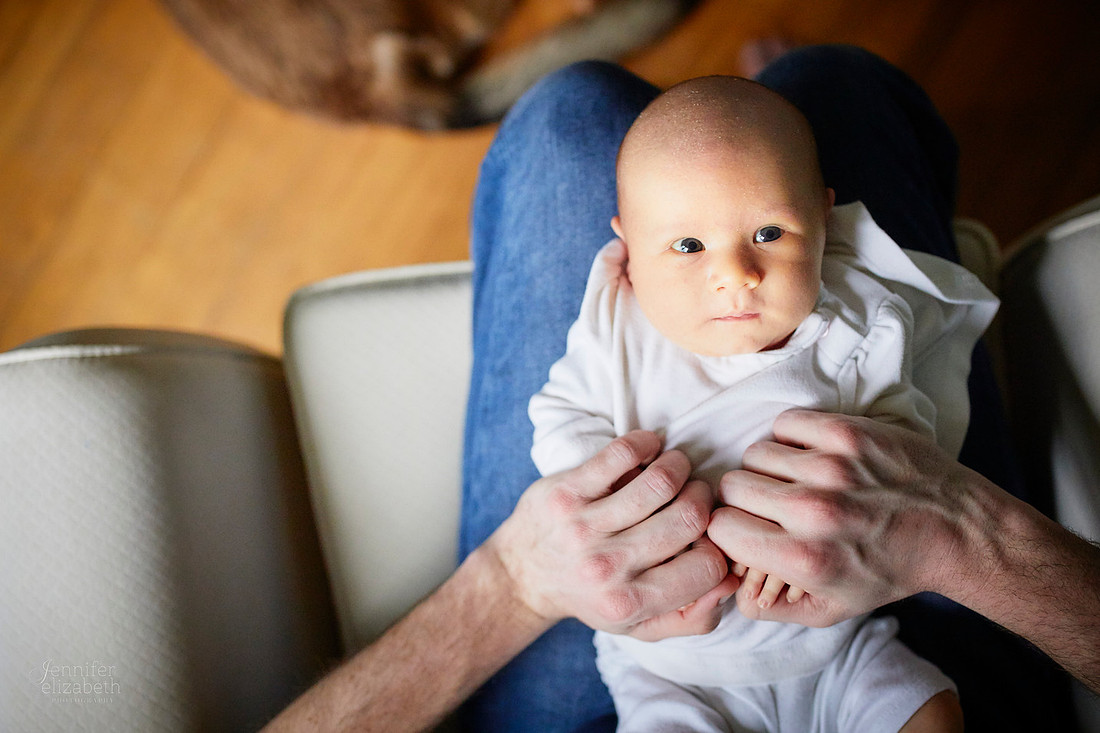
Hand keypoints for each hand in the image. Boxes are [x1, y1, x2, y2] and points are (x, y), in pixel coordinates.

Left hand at [489, 430, 735, 637]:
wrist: (523, 574)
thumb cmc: (592, 595)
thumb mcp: (641, 626)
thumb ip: (693, 617)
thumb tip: (732, 581)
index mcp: (629, 602)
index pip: (708, 566)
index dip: (717, 545)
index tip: (705, 533)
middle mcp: (606, 568)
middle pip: (689, 518)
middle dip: (702, 499)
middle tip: (694, 495)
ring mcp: (582, 527)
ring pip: (660, 482)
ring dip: (678, 467)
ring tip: (674, 470)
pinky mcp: (565, 492)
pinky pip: (620, 454)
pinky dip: (646, 443)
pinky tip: (650, 449)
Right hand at [708, 409, 978, 626]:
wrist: (957, 530)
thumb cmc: (890, 569)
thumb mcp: (833, 609)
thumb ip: (775, 609)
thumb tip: (732, 592)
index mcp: (803, 559)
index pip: (721, 528)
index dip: (731, 528)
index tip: (747, 526)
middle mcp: (813, 512)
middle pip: (732, 486)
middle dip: (745, 497)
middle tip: (771, 503)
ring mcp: (832, 467)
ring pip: (756, 453)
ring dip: (769, 466)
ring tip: (796, 479)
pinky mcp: (849, 433)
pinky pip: (786, 423)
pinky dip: (792, 437)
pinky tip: (811, 454)